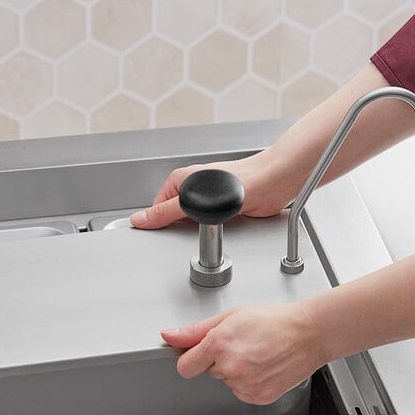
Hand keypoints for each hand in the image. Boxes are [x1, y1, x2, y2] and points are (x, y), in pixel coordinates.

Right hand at [130, 151, 294, 228]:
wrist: (273, 183)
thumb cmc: (242, 179)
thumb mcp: (193, 199)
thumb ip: (165, 212)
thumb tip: (142, 219)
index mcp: (180, 180)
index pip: (156, 208)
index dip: (155, 223)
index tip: (154, 235)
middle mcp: (193, 189)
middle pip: (173, 218)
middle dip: (178, 229)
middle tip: (188, 232)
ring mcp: (207, 201)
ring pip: (192, 225)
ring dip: (198, 232)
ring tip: (209, 228)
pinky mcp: (222, 213)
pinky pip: (208, 229)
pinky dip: (212, 233)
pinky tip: (219, 232)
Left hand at [161, 303, 325, 404]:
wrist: (309, 333)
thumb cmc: (274, 320)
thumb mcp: (230, 316)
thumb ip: (195, 330)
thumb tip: (170, 335)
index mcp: (219, 344)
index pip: (185, 366)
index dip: (191, 358)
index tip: (199, 352)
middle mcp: (230, 367)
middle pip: (208, 371)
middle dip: (218, 359)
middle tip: (240, 344)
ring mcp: (244, 384)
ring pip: (226, 381)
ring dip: (235, 371)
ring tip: (255, 353)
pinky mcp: (258, 396)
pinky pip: (242, 391)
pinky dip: (249, 381)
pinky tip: (262, 366)